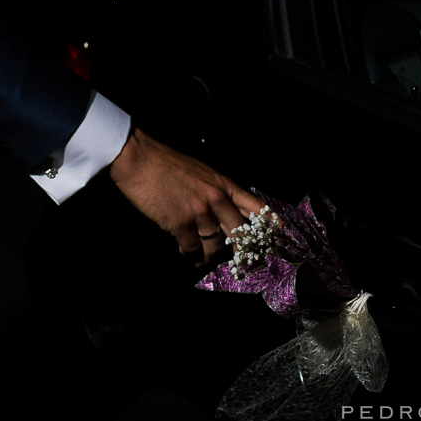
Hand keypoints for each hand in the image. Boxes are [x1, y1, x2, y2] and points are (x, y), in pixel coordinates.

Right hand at [108, 127, 264, 264]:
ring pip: (215, 246)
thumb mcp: (202, 173)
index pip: (255, 206)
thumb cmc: (168, 165)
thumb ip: (214, 193)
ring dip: (208, 256)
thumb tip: (221, 216)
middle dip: (239, 250)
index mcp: (224, 185)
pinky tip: (183, 250)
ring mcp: (199, 212)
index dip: (269, 223)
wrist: (140, 160)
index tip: (279, 234)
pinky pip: (191, 248)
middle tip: (237, 260)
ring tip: (202, 259)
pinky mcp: (180, 224)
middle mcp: (216, 199)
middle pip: (239, 233)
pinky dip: (188, 253)